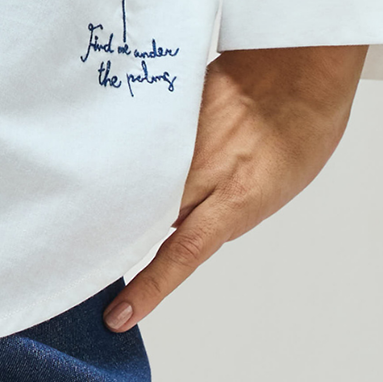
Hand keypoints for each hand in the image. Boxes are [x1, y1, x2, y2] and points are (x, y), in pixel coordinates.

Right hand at [104, 43, 366, 331]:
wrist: (301, 66)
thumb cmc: (297, 135)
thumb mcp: (267, 191)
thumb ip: (221, 213)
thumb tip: (178, 229)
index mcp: (238, 198)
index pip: (182, 253)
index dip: (149, 287)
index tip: (118, 315)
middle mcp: (208, 168)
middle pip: (148, 214)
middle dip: (116, 240)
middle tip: (81, 266)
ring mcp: (189, 133)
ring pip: (140, 176)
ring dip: (118, 198)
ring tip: (84, 218)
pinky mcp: (176, 103)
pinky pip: (145, 138)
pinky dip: (131, 155)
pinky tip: (109, 160)